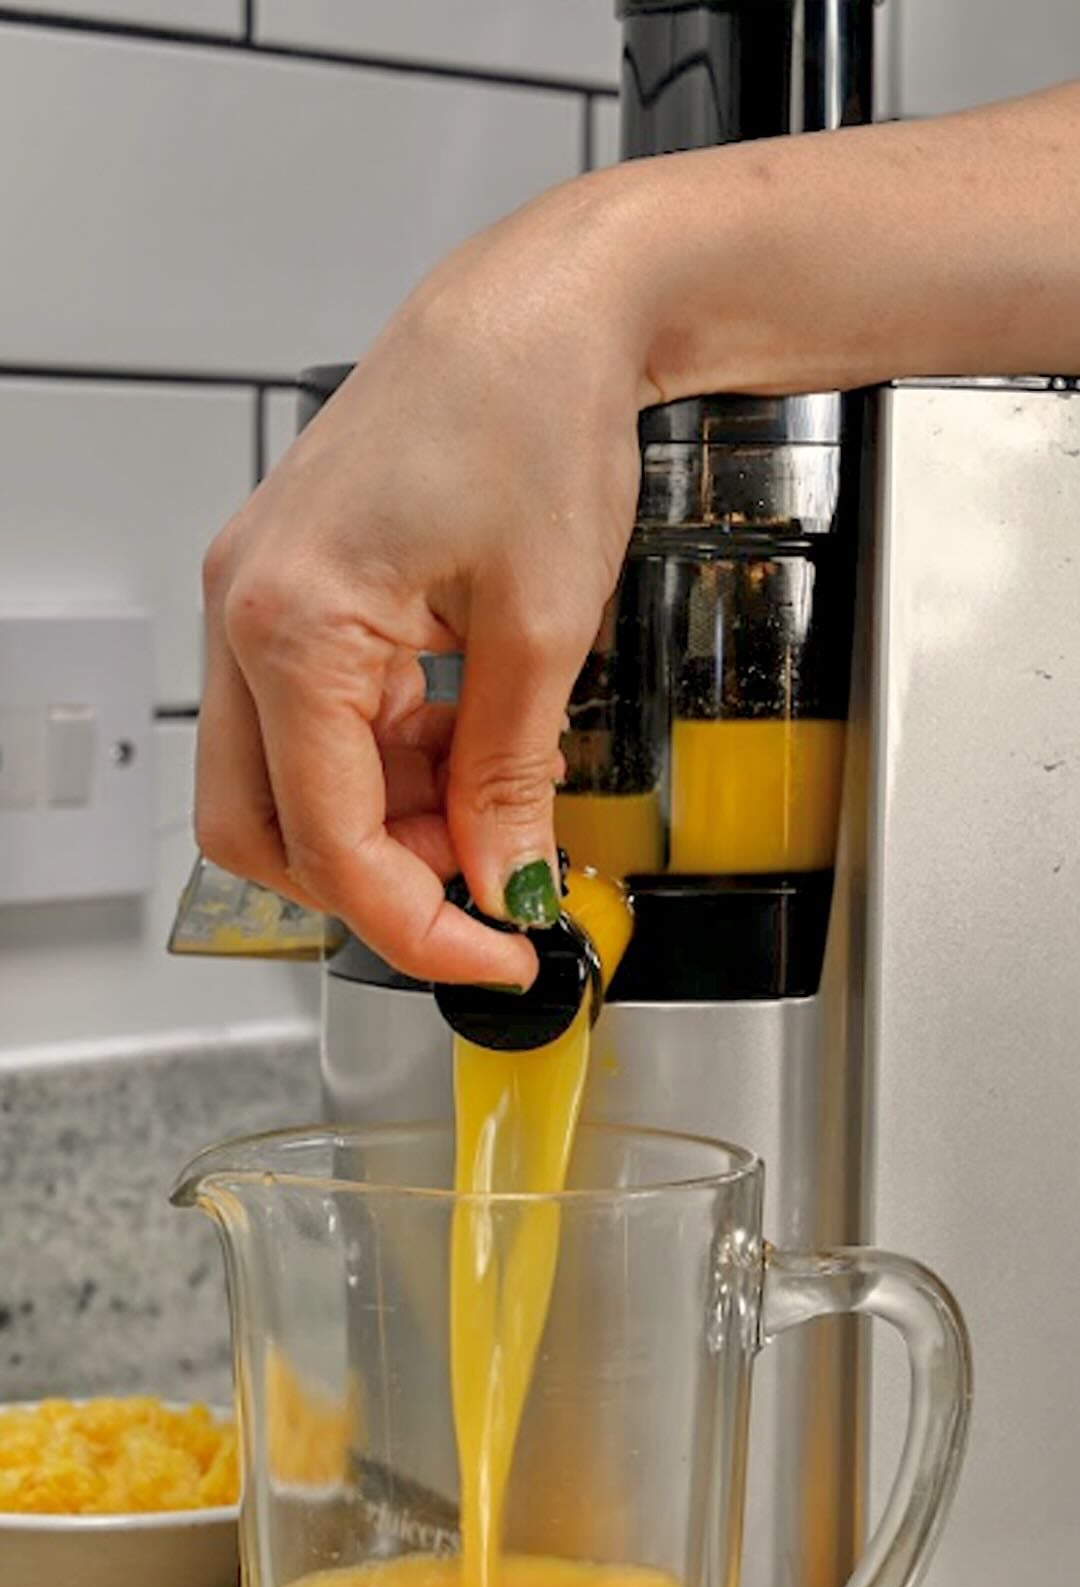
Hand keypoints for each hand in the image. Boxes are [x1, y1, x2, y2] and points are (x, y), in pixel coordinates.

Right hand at [196, 177, 642, 986]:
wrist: (541, 308)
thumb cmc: (535, 413)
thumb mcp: (544, 630)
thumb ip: (509, 780)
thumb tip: (505, 883)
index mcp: (290, 622)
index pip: (326, 840)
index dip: (415, 924)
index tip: (493, 954)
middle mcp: (245, 612)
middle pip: (262, 827)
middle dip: (374, 883)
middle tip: (483, 891)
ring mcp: (259, 600)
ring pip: (288, 781)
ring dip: (387, 823)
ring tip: (496, 808)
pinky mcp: (294, 591)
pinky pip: (318, 722)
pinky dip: (391, 762)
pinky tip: (467, 750)